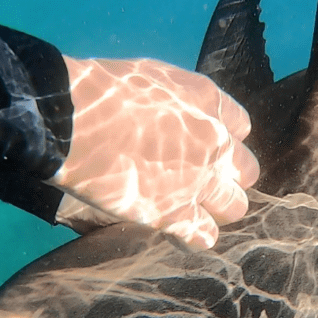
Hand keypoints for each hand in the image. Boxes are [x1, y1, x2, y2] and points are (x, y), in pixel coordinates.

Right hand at [51, 57, 259, 248]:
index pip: (240, 126)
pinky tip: (175, 232)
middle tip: (198, 181)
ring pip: (236, 207)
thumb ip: (174, 103)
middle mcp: (214, 142)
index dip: (222, 138)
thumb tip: (169, 119)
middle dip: (228, 178)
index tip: (201, 145)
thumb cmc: (99, 91)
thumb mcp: (151, 79)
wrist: (71, 121)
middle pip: (247, 171)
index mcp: (208, 101)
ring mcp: (199, 182)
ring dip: (217, 210)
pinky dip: (194, 237)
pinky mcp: (176, 215)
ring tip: (189, 210)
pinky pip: (205, 237)